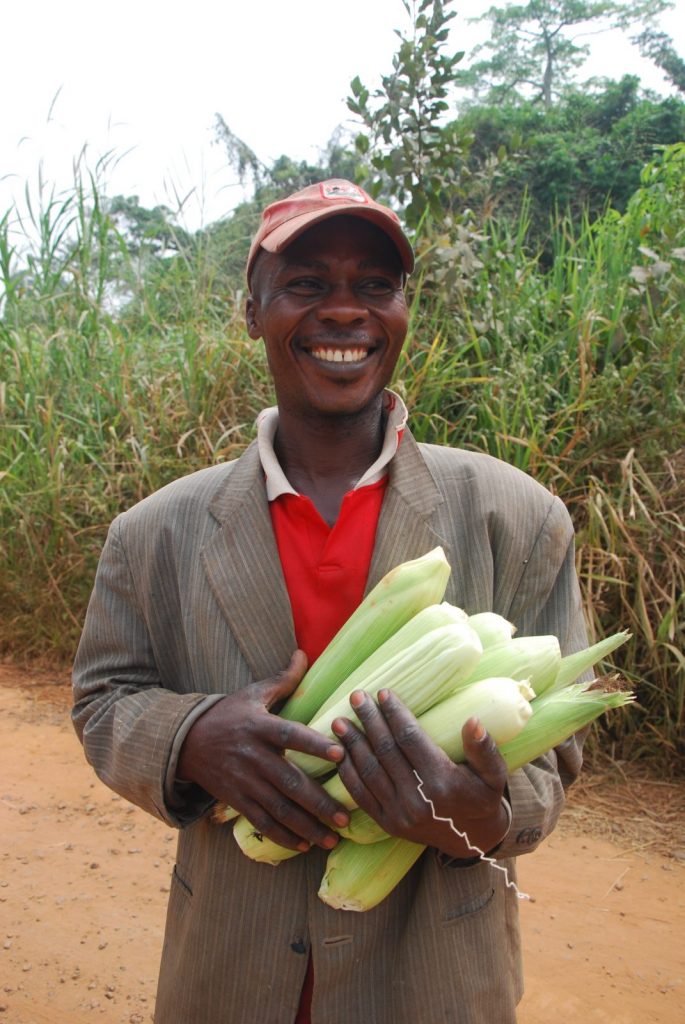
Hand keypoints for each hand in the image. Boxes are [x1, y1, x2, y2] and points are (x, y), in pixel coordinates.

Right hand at [177, 651, 349, 851]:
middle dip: (318, 801)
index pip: (289, 735)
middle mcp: (252, 755)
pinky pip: (261, 821)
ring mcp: (243, 781)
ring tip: (332, 837)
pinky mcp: (235, 800)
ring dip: (307, 826)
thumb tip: (303, 653)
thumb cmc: (228, 713)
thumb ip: (282, 679)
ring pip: (278, 808)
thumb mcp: (252, 693)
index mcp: (259, 726)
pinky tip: (304, 845)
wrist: (185, 741)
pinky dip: (282, 836)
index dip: (314, 744)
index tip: (340, 754)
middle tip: (345, 816)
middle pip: (289, 781)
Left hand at [332, 689, 509, 859]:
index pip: (410, 738)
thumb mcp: (493, 774)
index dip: (395, 713)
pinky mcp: (387, 824)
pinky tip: (341, 753)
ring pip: (369, 771)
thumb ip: (484, 748)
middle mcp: (417, 799)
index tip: (383, 693)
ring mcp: (399, 814)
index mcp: (442, 781)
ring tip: (340, 721)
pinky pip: (361, 795)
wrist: (472, 840)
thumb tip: (473, 720)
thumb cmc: (482, 797)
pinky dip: (347, 772)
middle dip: (368, 720)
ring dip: (352, 744)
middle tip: (356, 696)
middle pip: (385, 750)